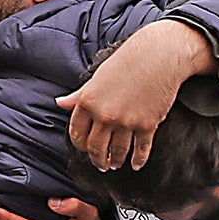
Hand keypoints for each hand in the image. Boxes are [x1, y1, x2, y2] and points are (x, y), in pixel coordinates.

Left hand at [59, 20, 214, 170]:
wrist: (159, 55)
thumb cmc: (128, 61)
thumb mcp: (97, 77)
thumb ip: (78, 95)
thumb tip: (60, 103)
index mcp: (88, 102)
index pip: (76, 134)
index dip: (80, 145)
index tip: (85, 148)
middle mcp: (104, 114)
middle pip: (95, 148)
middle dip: (97, 159)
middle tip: (101, 164)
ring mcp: (126, 121)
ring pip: (117, 152)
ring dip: (115, 161)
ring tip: (115, 164)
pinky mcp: (147, 125)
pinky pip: (140, 149)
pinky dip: (138, 160)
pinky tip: (136, 164)